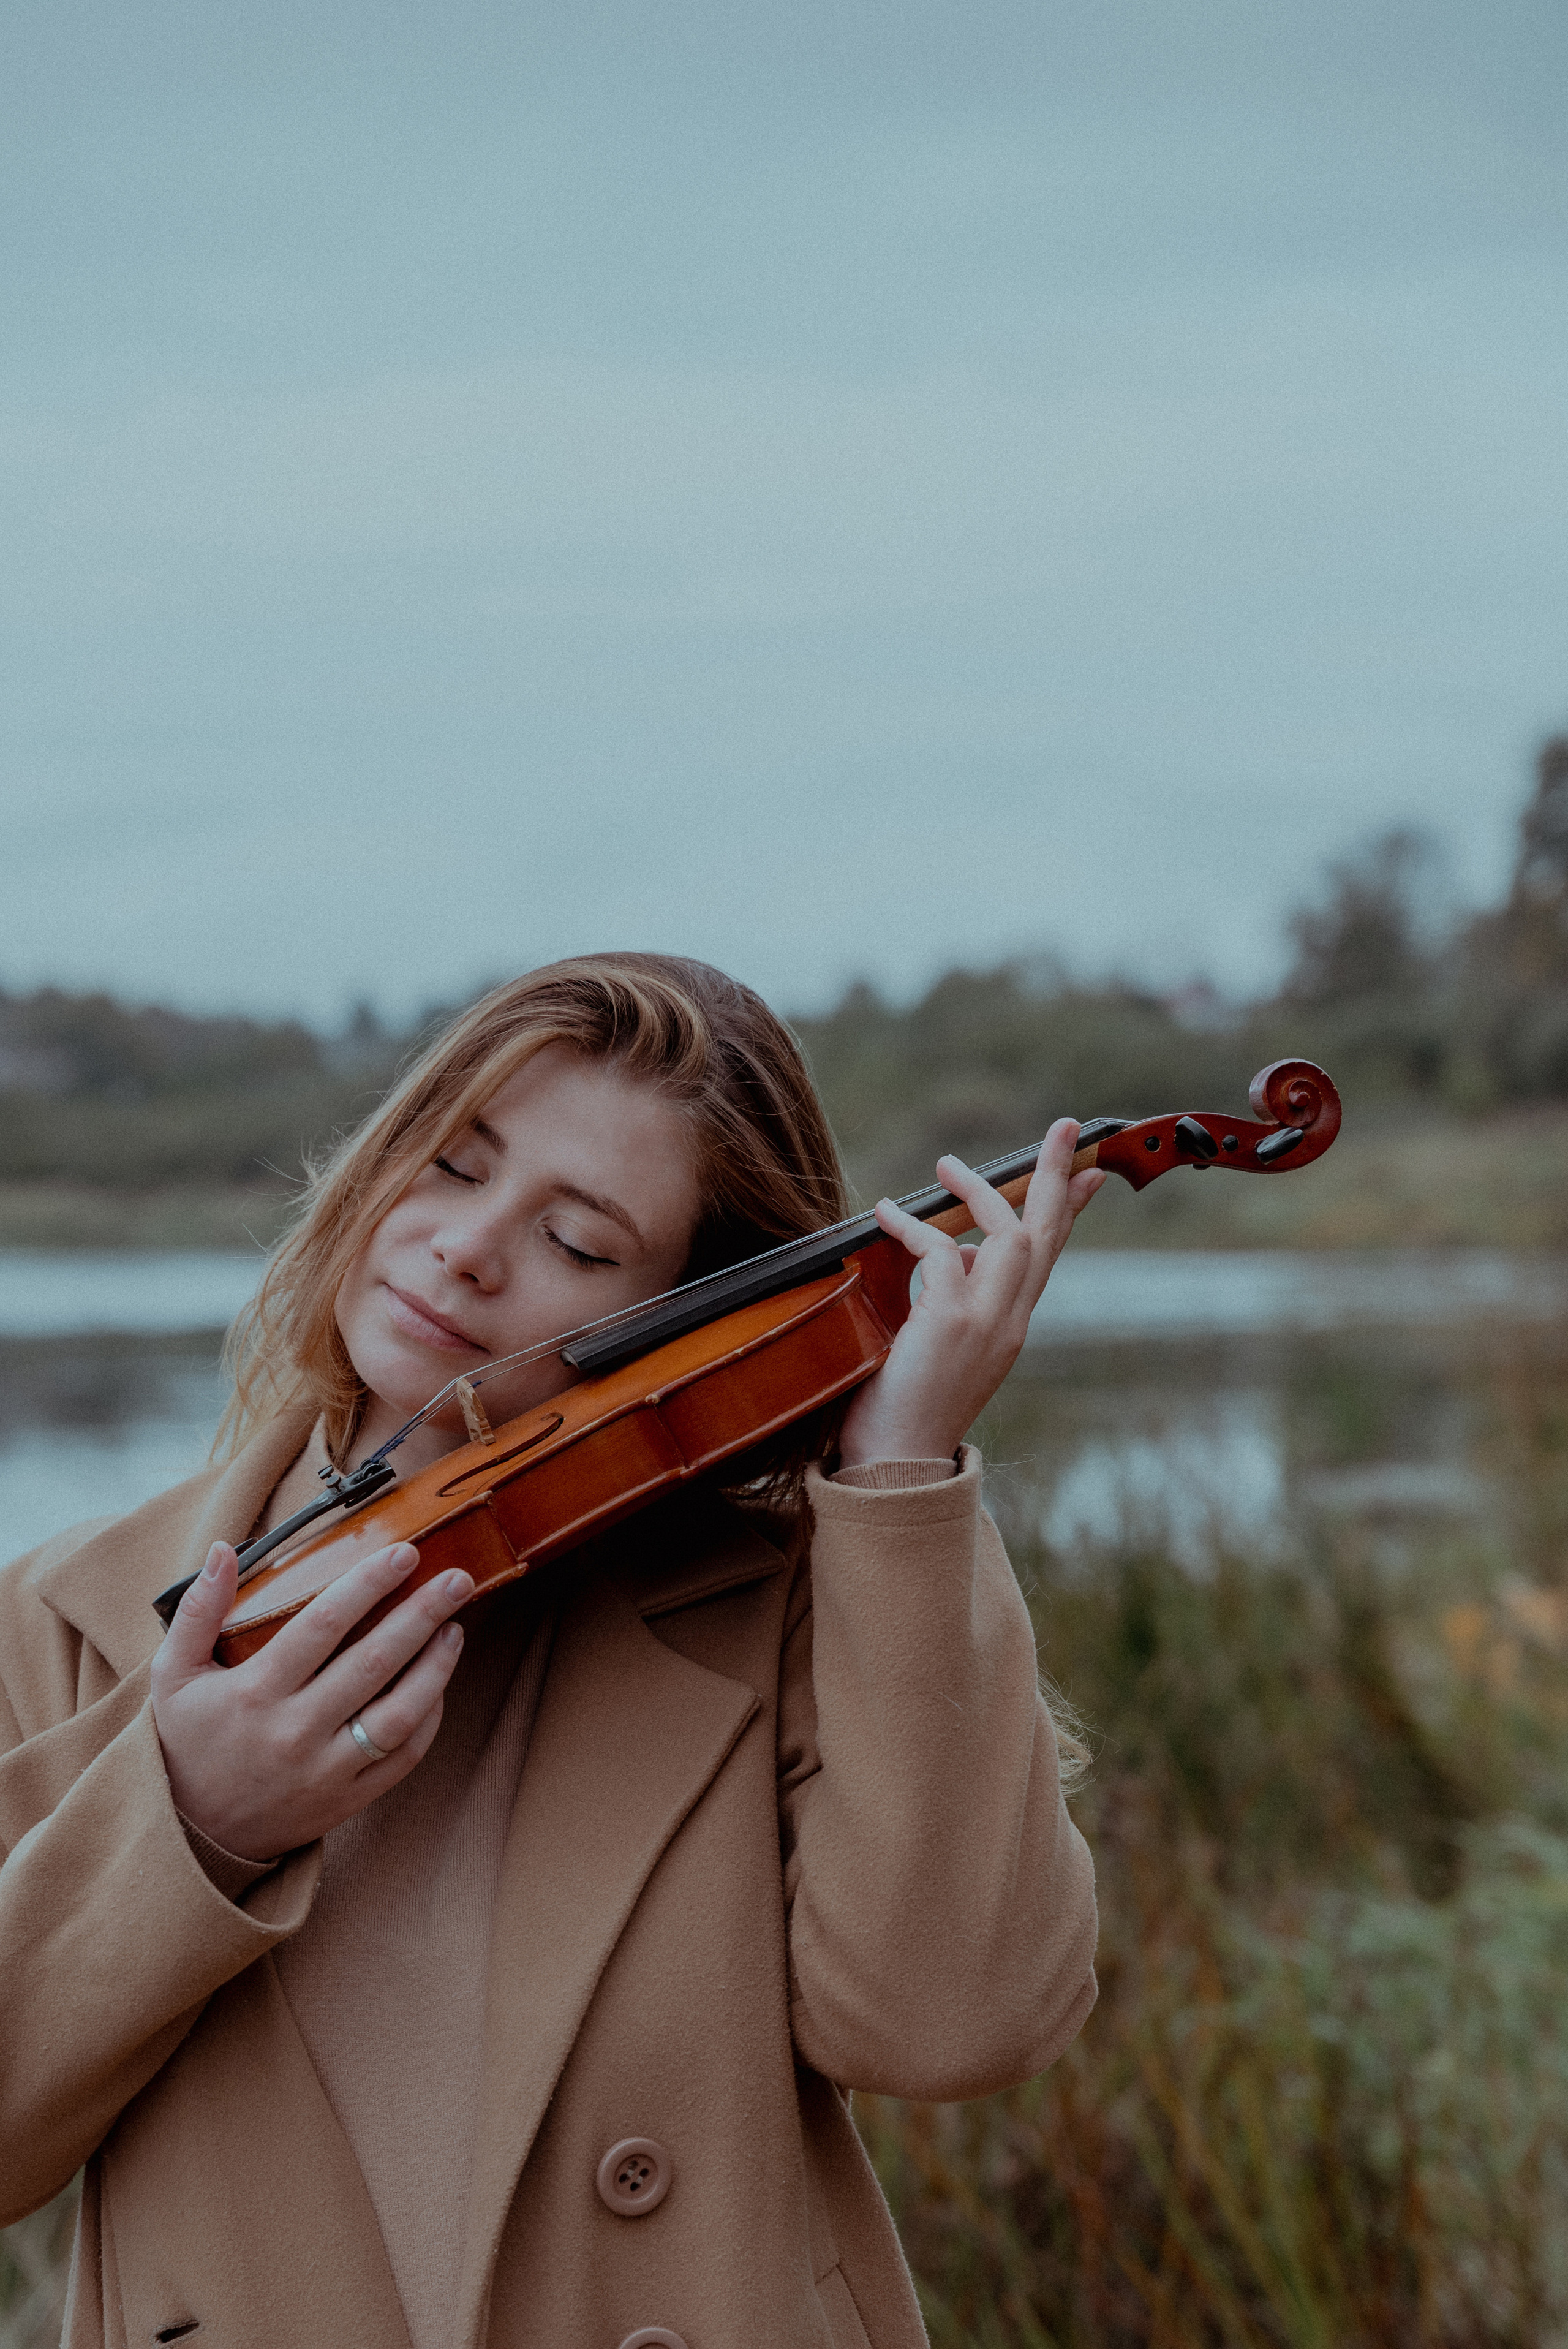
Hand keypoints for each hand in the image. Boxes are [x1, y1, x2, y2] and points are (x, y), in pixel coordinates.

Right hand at [151, 1540, 473, 1862]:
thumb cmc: (186, 1742)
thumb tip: (222, 1550)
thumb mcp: (173, 1674)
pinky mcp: (346, 1800)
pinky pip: (402, 1759)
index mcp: (255, 1692)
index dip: (367, 1584)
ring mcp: (325, 1770)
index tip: (403, 1553)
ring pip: (398, 1714)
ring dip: (436, 1668)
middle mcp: (295, 1731)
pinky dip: (428, 1721)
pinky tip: (439, 1686)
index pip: (323, 1624)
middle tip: (457, 1578)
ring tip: (455, 1628)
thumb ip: (198, 1610)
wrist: (189, 1836)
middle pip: (373, 1663)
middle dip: (421, 1614)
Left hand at [836, 1118, 1103, 1466]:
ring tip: (947, 1164)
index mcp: (1010, 1328)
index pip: (1047, 1258)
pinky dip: (914, 1226)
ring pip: (1009, 1234)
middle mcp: (1009, 1322)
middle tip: (1066, 1127)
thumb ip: (958, 1297)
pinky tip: (885, 1214)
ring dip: (981, 1191)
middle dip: (1056, 1177)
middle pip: (1045, 1234)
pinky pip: (942, 1251)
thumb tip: (960, 1250)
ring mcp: (986, 1322)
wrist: (895, 1463)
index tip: (1088, 1173)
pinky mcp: (952, 1321)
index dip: (1068, 1211)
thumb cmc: (905, 1409)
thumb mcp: (943, 1344)